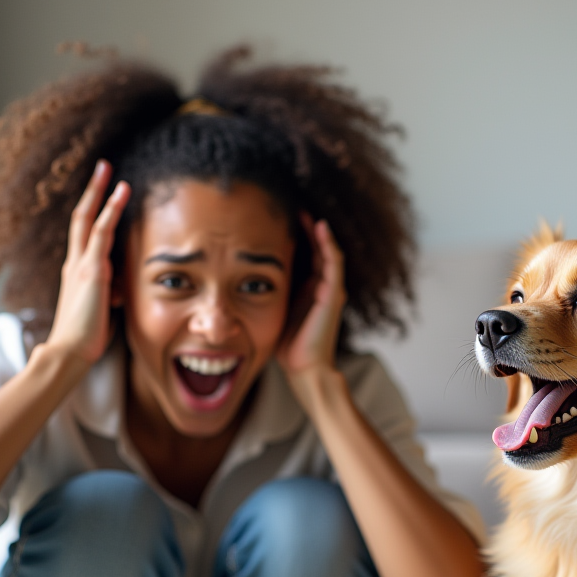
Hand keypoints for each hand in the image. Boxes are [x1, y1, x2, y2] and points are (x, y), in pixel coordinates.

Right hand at [45, 160, 129, 366]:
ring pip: (89, 219)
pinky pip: (102, 232)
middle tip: (102, 167)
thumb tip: (119, 292)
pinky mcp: (92, 270)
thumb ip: (108, 295)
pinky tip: (122, 192)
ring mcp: (81, 265)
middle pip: (80, 218)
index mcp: (76, 273)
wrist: (69, 352)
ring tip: (109, 168)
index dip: (93, 213)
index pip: (84, 236)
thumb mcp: (101, 311)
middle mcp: (75, 264)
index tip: (103, 195)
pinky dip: (111, 210)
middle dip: (91, 191)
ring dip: (99, 191)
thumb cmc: (85, 339)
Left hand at [277, 218, 346, 396]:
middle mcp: (323, 288)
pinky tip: (320, 227)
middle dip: (307, 229)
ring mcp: (331, 290)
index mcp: (310, 291)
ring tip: (306, 211)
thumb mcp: (275, 313)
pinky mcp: (334, 295)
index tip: (278, 219)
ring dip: (318, 231)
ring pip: (328, 251)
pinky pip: (334, 263)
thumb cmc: (288, 347)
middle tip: (293, 207)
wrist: (304, 369)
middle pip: (317, 249)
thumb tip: (242, 279)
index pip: (305, 256)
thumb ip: (270, 296)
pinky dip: (329, 244)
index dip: (296, 237)